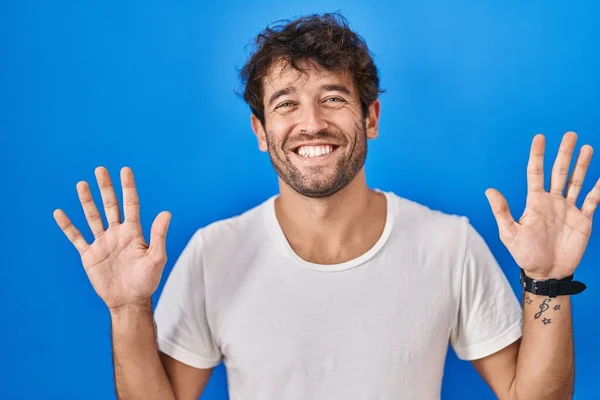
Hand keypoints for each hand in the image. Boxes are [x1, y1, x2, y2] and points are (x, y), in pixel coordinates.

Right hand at [54, 166, 171, 309]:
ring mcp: (102, 243)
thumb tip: (166, 213)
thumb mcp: (156, 258)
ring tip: (81, 184)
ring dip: (87, 201)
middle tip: (100, 169)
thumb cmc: (146, 281)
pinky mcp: (89, 255)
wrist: (129, 301)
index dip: (128, 187)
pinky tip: (59, 213)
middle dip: (106, 188)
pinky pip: (76, 237)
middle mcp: (117, 233)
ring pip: (93, 217)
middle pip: (110, 205)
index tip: (125, 170)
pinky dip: (68, 226)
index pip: (130, 204)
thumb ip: (159, 235)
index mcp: (133, 232)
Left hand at [485, 131, 598, 279]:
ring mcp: (568, 209)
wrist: (546, 273)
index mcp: (535, 202)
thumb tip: (489, 191)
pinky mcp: (583, 220)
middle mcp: (552, 201)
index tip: (540, 138)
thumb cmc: (525, 254)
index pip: (536, 173)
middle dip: (565, 153)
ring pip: (577, 182)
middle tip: (570, 134)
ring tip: (587, 148)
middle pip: (559, 172)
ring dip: (582, 165)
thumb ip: (502, 211)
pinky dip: (599, 189)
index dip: (537, 155)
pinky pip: (593, 201)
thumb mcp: (510, 233)